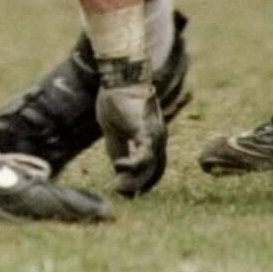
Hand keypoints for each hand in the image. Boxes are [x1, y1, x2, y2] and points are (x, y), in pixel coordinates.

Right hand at [95, 62, 167, 197]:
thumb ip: (118, 147)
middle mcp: (158, 139)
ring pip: (150, 168)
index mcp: (151, 138)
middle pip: (154, 172)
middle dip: (138, 186)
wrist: (121, 77)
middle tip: (121, 194)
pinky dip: (132, 165)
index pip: (152, 167)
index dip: (142, 181)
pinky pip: (144, 156)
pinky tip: (118, 166)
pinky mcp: (147, 132)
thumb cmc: (116, 98)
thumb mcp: (114, 129)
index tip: (128, 192)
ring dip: (134, 181)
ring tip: (117, 187)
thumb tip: (117, 167)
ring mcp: (155, 136)